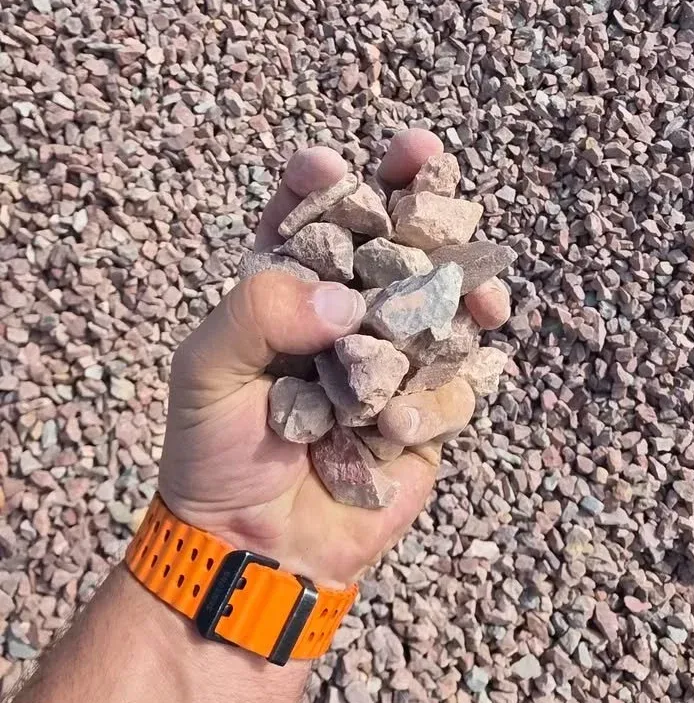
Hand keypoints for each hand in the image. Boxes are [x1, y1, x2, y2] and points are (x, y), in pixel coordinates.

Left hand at [159, 130, 510, 587]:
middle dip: (415, 196)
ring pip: (443, 302)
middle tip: (428, 158)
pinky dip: (439, 397)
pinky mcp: (426, 410)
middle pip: (391, 240)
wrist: (256, 545)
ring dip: (462, 283)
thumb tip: (345, 301)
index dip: (320, 182)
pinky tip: (402, 425)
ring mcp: (394, 359)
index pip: (309, 220)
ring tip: (477, 285)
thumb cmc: (216, 452)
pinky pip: (454, 387)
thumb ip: (258, 314)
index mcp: (288, 292)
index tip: (325, 163)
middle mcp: (348, 314)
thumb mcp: (207, 372)